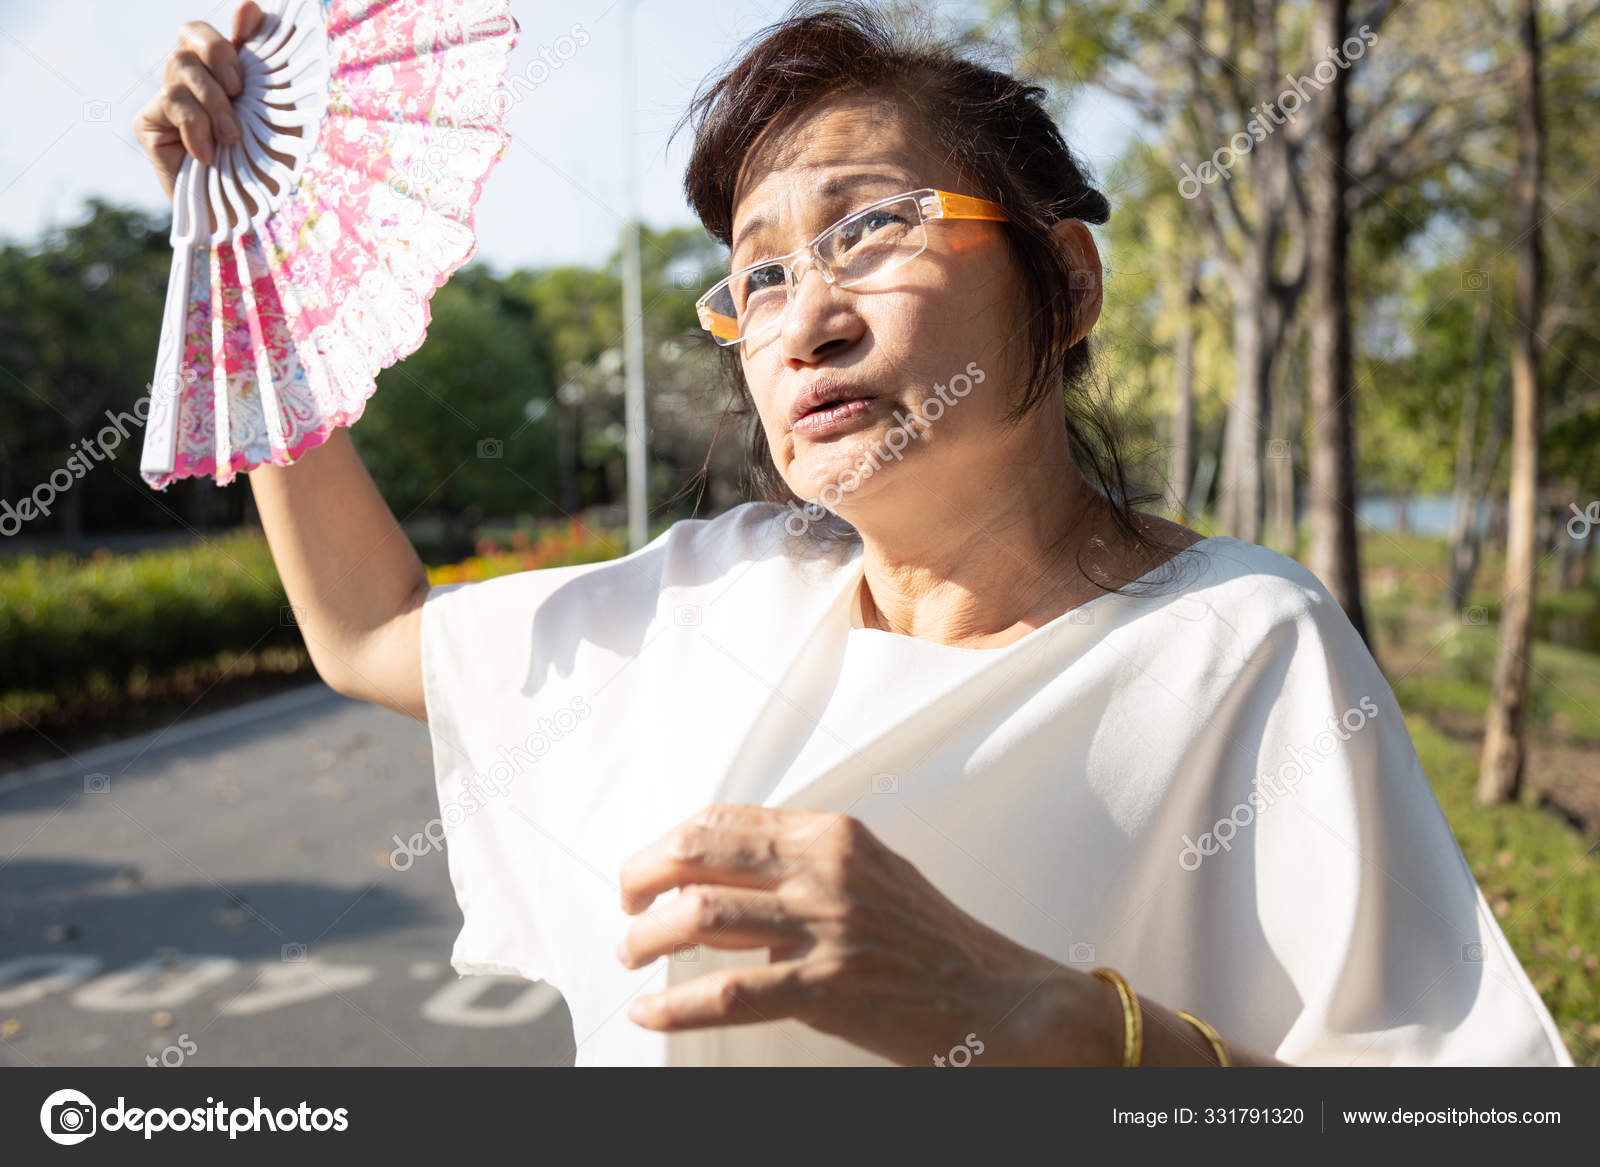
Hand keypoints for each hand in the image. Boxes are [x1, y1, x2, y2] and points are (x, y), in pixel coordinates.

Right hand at [132, 2, 264, 200]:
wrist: (251, 216)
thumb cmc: (270, 166)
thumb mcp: (275, 110)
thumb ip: (260, 60)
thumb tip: (248, 4)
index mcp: (223, 74)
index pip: (208, 30)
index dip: (227, 34)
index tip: (247, 59)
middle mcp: (193, 82)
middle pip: (190, 35)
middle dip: (221, 59)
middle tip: (240, 93)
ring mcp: (168, 102)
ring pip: (180, 67)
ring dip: (214, 102)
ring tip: (231, 138)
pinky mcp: (149, 124)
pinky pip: (170, 101)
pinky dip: (195, 126)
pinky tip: (208, 155)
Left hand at [615, 803, 1119, 1065]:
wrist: (995, 996)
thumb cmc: (930, 939)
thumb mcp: (869, 875)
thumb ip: (803, 865)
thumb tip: (722, 877)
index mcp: (831, 833)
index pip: (723, 820)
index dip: (667, 843)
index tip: (645, 869)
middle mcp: (823, 867)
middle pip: (697, 853)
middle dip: (641, 880)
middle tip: (625, 908)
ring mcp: (824, 925)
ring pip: (699, 915)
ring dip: (646, 937)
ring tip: (631, 955)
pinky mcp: (826, 985)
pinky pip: (728, 992)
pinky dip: (675, 1006)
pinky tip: (650, 1013)